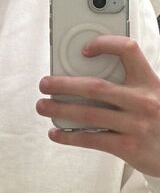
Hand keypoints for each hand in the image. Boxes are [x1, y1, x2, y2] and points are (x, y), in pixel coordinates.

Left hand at [36, 35, 159, 176]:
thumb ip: (130, 84)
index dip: (105, 44)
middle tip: (45, 83)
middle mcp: (142, 101)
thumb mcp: (154, 93)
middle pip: (95, 87)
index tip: (84, 49)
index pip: (128, 50)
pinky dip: (70, 136)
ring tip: (43, 106)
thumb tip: (86, 76)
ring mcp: (136, 125)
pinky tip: (57, 133)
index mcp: (149, 82)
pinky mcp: (129, 147)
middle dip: (64, 84)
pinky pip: (92, 139)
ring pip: (88, 114)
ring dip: (60, 110)